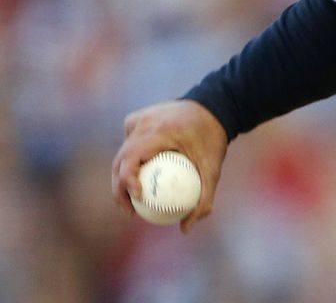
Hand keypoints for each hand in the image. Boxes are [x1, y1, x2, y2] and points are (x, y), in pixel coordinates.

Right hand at [111, 99, 228, 232]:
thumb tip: (185, 229)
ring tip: (131, 201)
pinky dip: (130, 160)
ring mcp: (139, 118)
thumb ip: (204, 199)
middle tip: (130, 211)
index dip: (126, 182)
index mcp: (159, 131)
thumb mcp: (213, 169)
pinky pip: (129, 143)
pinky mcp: (138, 117)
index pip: (131, 159)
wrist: (215, 107)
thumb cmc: (214, 139)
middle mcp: (144, 123)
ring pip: (122, 153)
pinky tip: (138, 180)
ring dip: (122, 177)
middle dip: (119, 189)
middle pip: (121, 160)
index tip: (136, 201)